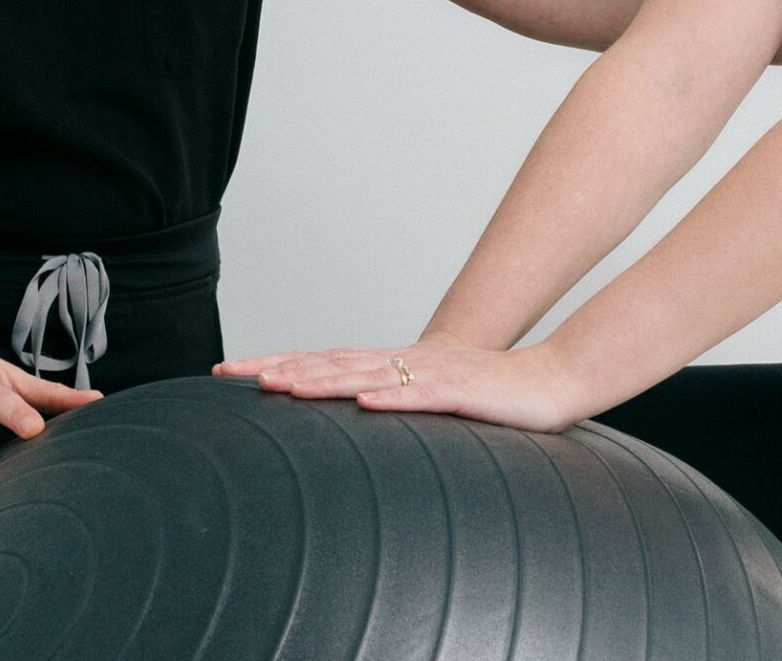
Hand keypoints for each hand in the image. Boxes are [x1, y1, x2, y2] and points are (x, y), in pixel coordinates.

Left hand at [213, 335, 585, 433]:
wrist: (550, 380)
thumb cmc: (491, 396)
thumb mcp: (431, 402)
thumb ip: (392, 406)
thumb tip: (349, 421)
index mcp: (392, 367)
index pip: (324, 361)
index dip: (277, 363)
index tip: (231, 371)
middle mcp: (404, 364)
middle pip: (331, 361)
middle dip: (281, 367)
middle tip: (233, 373)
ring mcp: (432, 376)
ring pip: (367, 376)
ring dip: (323, 380)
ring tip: (283, 385)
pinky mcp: (462, 393)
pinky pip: (423, 397)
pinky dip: (392, 399)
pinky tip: (364, 403)